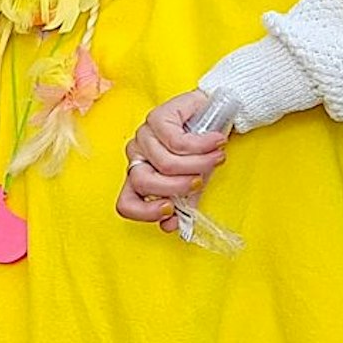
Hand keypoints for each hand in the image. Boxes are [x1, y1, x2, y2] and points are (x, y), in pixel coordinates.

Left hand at [116, 89, 228, 231]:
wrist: (216, 117)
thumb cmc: (201, 152)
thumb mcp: (195, 183)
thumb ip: (183, 205)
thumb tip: (172, 226)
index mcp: (141, 177)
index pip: (126, 203)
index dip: (145, 212)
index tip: (171, 210)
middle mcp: (137, 156)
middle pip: (143, 182)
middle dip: (177, 187)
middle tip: (199, 180)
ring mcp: (144, 136)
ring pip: (164, 163)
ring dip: (199, 164)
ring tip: (216, 157)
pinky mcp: (157, 117)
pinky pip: (177, 141)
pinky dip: (203, 145)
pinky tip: (215, 141)